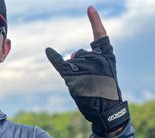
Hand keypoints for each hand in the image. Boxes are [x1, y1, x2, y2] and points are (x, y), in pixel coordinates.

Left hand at [45, 6, 129, 135]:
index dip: (95, 21)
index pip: (100, 35)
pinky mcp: (73, 77)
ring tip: (85, 87)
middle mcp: (96, 58)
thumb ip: (89, 61)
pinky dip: (53, 57)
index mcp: (107, 56)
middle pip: (79, 55)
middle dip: (80, 67)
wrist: (106, 110)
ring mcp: (84, 67)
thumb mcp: (104, 73)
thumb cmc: (105, 92)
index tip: (89, 8)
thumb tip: (71, 56)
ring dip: (74, 75)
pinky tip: (47, 50)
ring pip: (71, 64)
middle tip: (91, 83)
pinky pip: (60, 64)